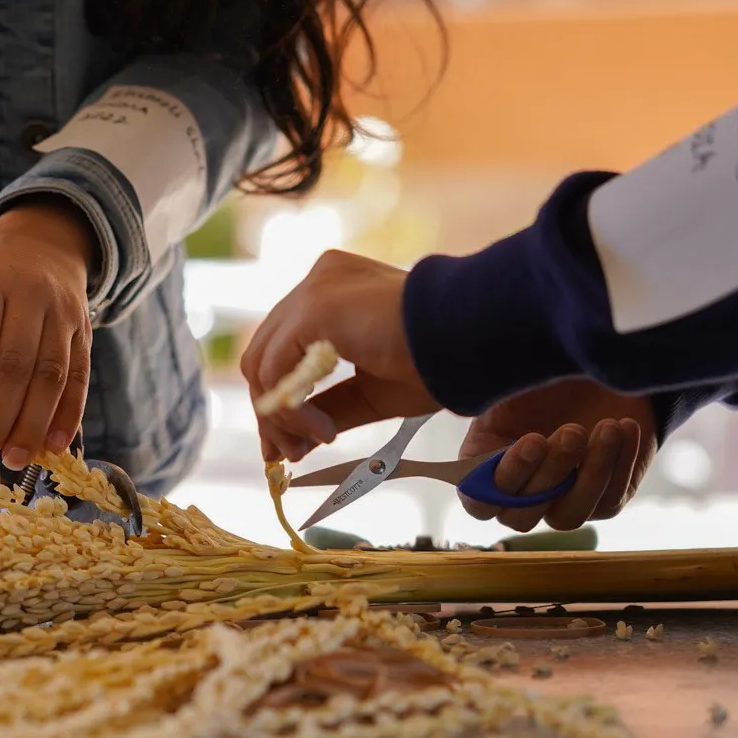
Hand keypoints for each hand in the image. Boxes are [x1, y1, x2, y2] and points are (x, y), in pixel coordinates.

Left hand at [0, 198, 94, 470]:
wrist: (44, 242)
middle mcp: (30, 295)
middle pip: (16, 364)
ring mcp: (64, 314)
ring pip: (51, 376)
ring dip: (33, 423)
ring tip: (13, 459)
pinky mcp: (86, 332)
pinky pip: (80, 378)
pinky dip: (68, 416)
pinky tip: (54, 446)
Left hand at [240, 249, 439, 461]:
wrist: (475, 338)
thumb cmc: (440, 363)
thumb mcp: (372, 393)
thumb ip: (329, 407)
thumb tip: (291, 440)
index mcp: (335, 292)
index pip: (281, 347)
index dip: (276, 402)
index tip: (287, 447)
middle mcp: (319, 281)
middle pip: (264, 356)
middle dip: (271, 414)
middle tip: (288, 456)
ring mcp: (315, 289)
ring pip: (262, 363)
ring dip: (281, 416)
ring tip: (315, 443)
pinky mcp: (316, 306)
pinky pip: (277, 368)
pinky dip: (290, 409)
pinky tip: (323, 431)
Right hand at [459, 378, 656, 532]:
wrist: (600, 373)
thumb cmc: (545, 375)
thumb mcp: (511, 377)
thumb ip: (485, 389)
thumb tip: (461, 387)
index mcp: (484, 469)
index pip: (478, 501)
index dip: (497, 485)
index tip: (529, 442)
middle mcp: (519, 495)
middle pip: (523, 514)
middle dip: (549, 474)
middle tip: (571, 430)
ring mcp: (561, 502)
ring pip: (569, 516)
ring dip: (588, 476)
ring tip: (606, 429)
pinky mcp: (603, 500)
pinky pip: (609, 499)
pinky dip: (619, 465)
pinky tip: (624, 427)